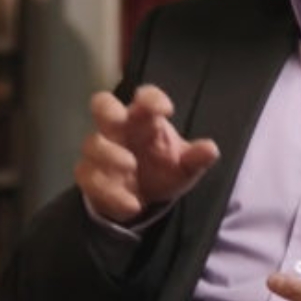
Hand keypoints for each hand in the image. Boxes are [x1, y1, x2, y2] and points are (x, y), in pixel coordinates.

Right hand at [74, 84, 219, 222]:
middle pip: (102, 105)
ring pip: (93, 143)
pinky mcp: (90, 176)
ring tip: (131, 168)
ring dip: (109, 154)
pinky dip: (110, 192)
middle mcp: (120, 129)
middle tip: (118, 120)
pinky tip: (131, 204)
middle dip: (107, 110)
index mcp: (145, 119)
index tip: (166, 110)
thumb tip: (210, 149)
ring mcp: (101, 151)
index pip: (146, 97)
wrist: (143, 199)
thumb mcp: (186, 167)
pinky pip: (90, 179)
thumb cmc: (164, 169)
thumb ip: (197, 158)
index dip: (152, 98)